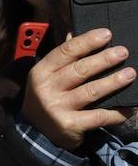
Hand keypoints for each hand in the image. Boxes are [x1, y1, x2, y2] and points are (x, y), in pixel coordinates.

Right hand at [21, 27, 135, 149]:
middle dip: (104, 60)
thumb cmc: (47, 97)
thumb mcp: (47, 76)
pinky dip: (116, 113)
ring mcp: (57, 108)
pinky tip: (129, 108)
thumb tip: (75, 34)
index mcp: (41, 72)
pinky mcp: (70, 124)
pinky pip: (98, 116)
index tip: (106, 34)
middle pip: (79, 70)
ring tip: (130, 74)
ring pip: (91, 92)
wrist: (36, 132)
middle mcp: (47, 89)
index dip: (87, 42)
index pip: (65, 52)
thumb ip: (62, 57)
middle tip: (123, 52)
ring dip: (113, 82)